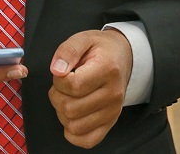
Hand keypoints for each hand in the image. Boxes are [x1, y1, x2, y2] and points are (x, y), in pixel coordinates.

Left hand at [48, 29, 133, 148]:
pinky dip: (73, 132)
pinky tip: (73, 115)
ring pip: (75, 126)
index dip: (58, 81)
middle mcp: (113, 94)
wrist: (123, 57)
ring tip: (68, 97)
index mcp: (107, 70)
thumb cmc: (101, 49)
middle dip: (57, 96)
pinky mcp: (110, 123)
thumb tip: (56, 70)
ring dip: (62, 113)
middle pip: (71, 109)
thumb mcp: (83, 38)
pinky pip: (87, 141)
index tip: (62, 72)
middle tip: (63, 86)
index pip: (73, 86)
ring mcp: (113, 112)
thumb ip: (68, 51)